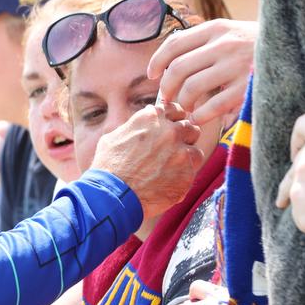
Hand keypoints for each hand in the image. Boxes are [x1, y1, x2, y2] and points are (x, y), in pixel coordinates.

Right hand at [89, 102, 203, 219]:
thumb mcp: (114, 137)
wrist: (114, 196)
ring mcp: (181, 151)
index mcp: (151, 117)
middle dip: (182, 137)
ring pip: (195, 149)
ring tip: (170, 168)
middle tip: (170, 150)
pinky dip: (183, 175)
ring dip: (186, 156)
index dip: (172, 119)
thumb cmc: (109, 167)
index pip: (174, 109)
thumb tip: (142, 122)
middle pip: (189, 127)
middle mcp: (170, 131)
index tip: (169, 127)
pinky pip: (193, 170)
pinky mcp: (188, 172)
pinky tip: (167, 181)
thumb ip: (134, 126)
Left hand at [147, 19, 256, 123]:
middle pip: (177, 69)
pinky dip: (201, 115)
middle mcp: (224, 44)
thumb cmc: (255, 45)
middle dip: (166, 89)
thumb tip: (165, 62)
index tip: (151, 76)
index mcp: (216, 29)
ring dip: (183, 104)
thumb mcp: (230, 33)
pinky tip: (200, 118)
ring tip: (185, 109)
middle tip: (167, 99)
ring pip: (192, 88)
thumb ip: (202, 42)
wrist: (297, 49)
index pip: (173, 45)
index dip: (156, 63)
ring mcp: (237, 66)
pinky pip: (213, 105)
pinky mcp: (248, 87)